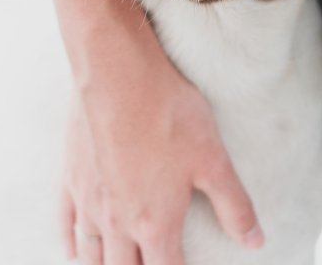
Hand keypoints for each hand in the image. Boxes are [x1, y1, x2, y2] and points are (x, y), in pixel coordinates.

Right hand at [60, 47, 263, 264]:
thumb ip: (234, 206)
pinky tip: (75, 250)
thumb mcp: (214, 161)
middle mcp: (117, 222)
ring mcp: (89, 201)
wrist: (120, 74)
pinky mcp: (70, 177)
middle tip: (155, 262)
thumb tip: (255, 240)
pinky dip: (72, 243)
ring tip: (122, 264)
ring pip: (92, 256)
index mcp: (155, 224)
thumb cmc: (168, 114)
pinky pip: (66, 223)